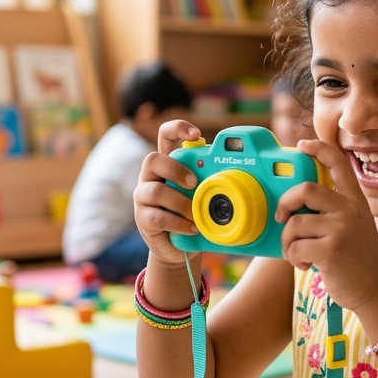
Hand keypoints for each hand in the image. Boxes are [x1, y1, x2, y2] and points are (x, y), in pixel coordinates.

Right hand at [133, 119, 202, 267]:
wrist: (183, 248)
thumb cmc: (196, 214)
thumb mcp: (206, 194)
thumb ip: (211, 180)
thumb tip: (234, 173)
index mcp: (169, 164)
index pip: (166, 136)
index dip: (178, 129)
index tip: (196, 134)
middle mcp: (152, 176)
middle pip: (153, 160)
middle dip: (175, 169)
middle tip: (194, 182)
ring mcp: (144, 197)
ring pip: (155, 190)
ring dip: (180, 202)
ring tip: (196, 214)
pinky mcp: (143, 218)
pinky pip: (157, 217)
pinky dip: (178, 223)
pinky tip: (192, 227)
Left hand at [275, 139, 377, 311]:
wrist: (377, 291)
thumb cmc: (359, 260)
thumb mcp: (354, 227)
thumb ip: (333, 213)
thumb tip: (296, 208)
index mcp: (356, 201)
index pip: (338, 163)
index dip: (318, 148)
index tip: (302, 145)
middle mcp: (350, 209)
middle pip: (305, 188)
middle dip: (285, 202)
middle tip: (283, 217)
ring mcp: (342, 229)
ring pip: (295, 223)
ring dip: (288, 242)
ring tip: (298, 254)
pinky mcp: (331, 250)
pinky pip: (296, 247)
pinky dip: (294, 259)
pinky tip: (306, 266)